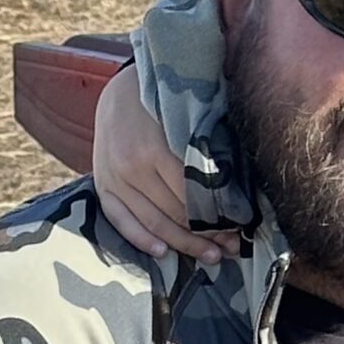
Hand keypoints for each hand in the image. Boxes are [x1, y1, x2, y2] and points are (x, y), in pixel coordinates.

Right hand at [93, 62, 239, 264]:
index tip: (239, 227)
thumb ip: (204, 149)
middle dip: (207, 234)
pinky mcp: (103, 186)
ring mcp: (115, 179)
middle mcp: (132, 168)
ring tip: (211, 255)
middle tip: (231, 247)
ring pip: (154, 223)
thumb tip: (234, 187)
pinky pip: (122, 222)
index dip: (218, 216)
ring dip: (184, 244)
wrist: (121, 89)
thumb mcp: (186, 117)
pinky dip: (142, 240)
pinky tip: (163, 253)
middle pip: (176, 214)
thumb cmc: (162, 102)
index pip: (192, 196)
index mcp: (155, 149)